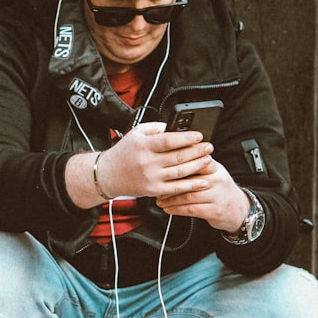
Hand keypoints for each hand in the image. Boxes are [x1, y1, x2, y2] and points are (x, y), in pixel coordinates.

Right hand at [66, 122, 215, 207]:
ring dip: (197, 166)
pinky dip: (191, 185)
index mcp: (143, 145)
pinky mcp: (153, 190)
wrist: (108, 174)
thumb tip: (175, 127)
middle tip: (209, 147)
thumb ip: (156, 128)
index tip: (199, 135)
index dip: (186, 138)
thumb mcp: (136, 133)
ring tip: (208, 159)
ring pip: (180, 172)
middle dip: (197, 151)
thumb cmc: (124, 152)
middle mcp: (147, 162)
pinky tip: (202, 181)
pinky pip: (176, 188)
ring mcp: (150, 178)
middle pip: (178, 157)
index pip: (168, 140)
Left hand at [155, 159, 249, 231]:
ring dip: (170, 199)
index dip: (178, 163)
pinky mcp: (214, 211)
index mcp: (215, 168)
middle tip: (156, 186)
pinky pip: (191, 209)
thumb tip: (174, 157)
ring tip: (160, 199)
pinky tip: (169, 209)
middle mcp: (217, 180)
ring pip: (188, 196)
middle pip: (189, 179)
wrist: (239, 209)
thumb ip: (198, 166)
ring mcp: (217, 196)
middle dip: (169, 184)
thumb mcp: (214, 173)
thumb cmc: (221, 190)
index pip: (196, 161)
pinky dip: (177, 210)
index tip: (162, 165)